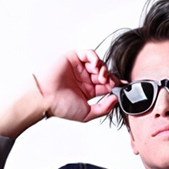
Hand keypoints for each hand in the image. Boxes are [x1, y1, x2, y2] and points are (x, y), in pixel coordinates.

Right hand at [0, 50, 118, 138]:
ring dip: (104, 69)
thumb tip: (115, 99)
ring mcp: (79, 68)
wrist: (45, 97)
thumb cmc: (60, 106)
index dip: (115, 85)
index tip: (123, 87)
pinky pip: (89, 54)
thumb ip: (103, 108)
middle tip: (110, 83)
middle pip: (104, 74)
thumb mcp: (87, 114)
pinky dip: (95, 58)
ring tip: (101, 77)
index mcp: (87, 91)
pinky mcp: (73, 58)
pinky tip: (96, 66)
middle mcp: (84, 79)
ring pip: (98, 64)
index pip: (106, 86)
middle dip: (110, 78)